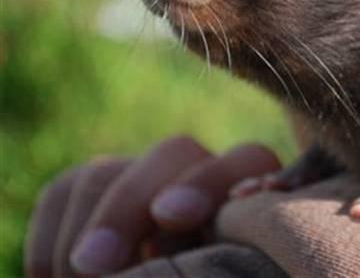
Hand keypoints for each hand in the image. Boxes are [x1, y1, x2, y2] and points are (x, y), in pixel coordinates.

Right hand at [24, 136, 279, 276]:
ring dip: (86, 232)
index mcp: (246, 195)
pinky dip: (51, 242)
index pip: (244, 163)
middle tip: (96, 266)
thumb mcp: (213, 270)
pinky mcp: (89, 187)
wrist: (143, 272)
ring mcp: (141, 175)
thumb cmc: (205, 277)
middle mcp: (198, 172)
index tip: (174, 215)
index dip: (208, 182)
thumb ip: (207, 260)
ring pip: (105, 174)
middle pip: (170, 154)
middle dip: (128, 206)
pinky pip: (62, 194)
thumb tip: (162, 246)